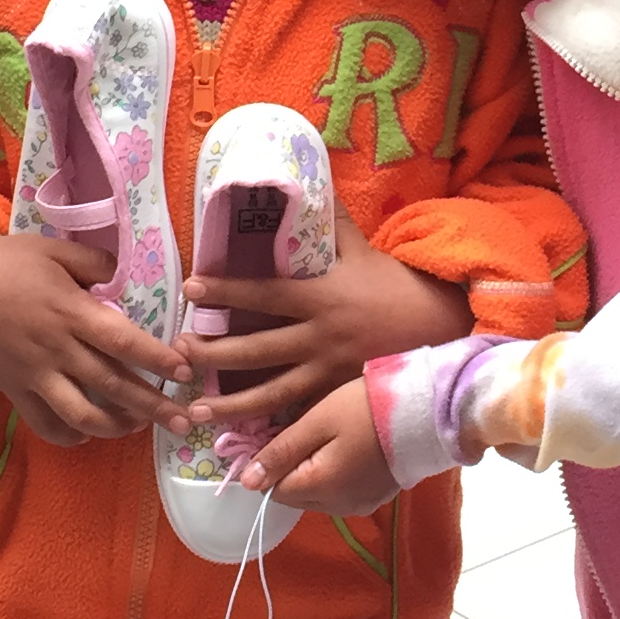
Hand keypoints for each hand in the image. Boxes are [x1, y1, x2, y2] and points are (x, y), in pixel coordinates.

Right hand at [0, 230, 186, 444]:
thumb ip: (94, 262)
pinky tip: (91, 433)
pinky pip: (46, 425)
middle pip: (112, 385)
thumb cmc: (4, 263)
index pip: (122, 341)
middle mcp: (57, 349)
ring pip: (82, 414)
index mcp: (70, 312)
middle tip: (186, 421)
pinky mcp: (15, 391)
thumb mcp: (52, 249)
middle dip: (154, 406)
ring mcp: (35, 375)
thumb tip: (123, 275)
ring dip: (117, 426)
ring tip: (141, 427)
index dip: (156, 358)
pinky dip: (71, 435)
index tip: (187, 372)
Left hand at [178, 209, 471, 434]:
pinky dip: (270, 429)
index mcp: (321, 297)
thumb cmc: (397, 286)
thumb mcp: (363, 250)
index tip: (190, 290)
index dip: (226, 292)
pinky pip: (298, 414)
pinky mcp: (338, 397)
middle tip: (176, 354)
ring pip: (270, 392)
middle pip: (256, 349)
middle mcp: (319, 337)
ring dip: (229, 404)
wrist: (442, 328)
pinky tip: (242, 439)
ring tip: (192, 410)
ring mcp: (328, 373)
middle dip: (213, 352)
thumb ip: (331, 222)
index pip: (263, 294)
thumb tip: (310, 179)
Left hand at [238, 379, 399, 520]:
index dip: (272, 463)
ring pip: (318, 495)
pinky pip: (342, 492)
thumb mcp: (318, 421)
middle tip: (308, 430)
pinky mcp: (377, 498)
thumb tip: (246, 482)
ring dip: (314, 472)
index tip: (282, 433)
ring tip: (331, 437)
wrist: (427, 409)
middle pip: (296, 495)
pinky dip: (337, 475)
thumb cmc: (368, 408)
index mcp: (321, 488)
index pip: (274, 490)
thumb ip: (281, 451)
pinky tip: (350, 448)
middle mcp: (340, 507)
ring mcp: (361, 505)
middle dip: (293, 468)